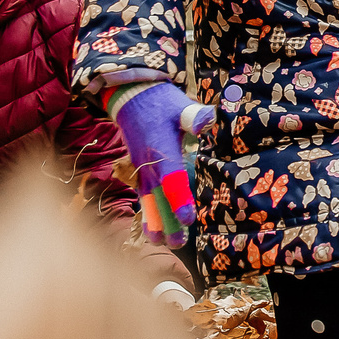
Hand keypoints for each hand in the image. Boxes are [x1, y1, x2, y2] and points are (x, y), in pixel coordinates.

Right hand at [110, 82, 216, 247]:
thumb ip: (193, 116)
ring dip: (155, 221)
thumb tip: (207, 120)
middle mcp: (148, 164)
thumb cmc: (160, 101)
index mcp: (161, 150)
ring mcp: (141, 168)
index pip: (171, 179)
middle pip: (158, 198)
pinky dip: (147, 213)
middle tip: (178, 242)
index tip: (188, 218)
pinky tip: (153, 229)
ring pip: (148, 200)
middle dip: (168, 221)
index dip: (179, 199)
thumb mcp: (179, 104)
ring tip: (163, 242)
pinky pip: (142, 195)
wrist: (130, 96)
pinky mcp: (138, 170)